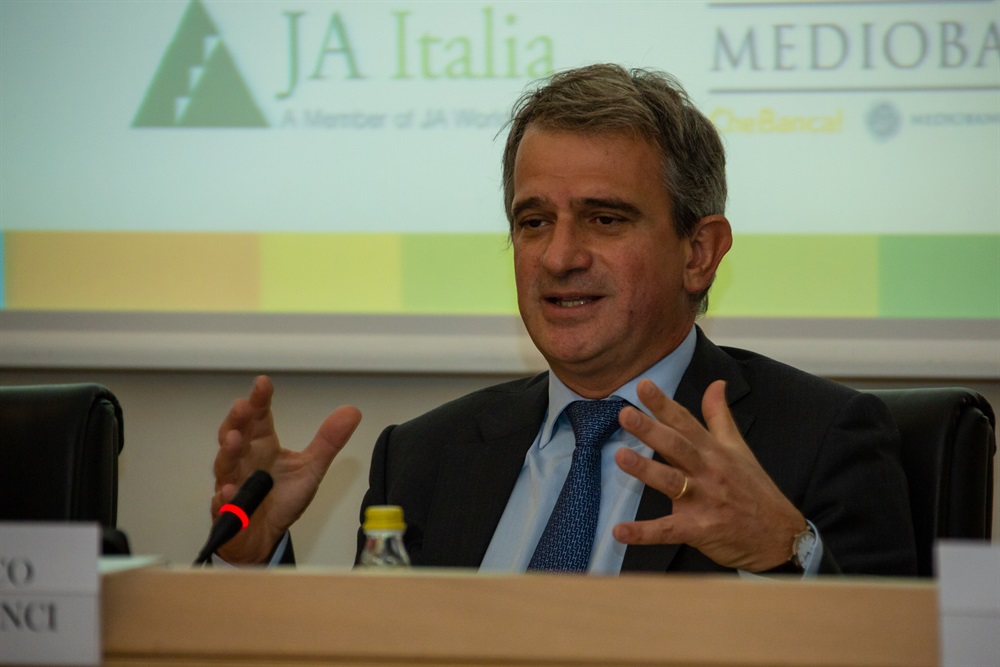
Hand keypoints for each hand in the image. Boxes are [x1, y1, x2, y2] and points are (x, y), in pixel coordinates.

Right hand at [212, 376, 361, 563]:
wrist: (266, 535)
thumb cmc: (283, 497)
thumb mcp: (311, 467)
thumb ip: (328, 441)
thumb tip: (352, 411)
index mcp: (263, 445)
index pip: (259, 417)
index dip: (260, 400)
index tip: (263, 383)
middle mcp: (244, 460)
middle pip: (235, 434)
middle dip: (237, 420)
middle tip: (242, 406)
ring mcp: (233, 483)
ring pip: (225, 464)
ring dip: (227, 452)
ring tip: (233, 440)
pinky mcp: (227, 511)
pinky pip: (222, 503)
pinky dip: (224, 497)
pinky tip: (228, 492)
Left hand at [612, 379, 804, 571]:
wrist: (780, 536)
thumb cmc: (754, 489)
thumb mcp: (739, 448)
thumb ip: (720, 416)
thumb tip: (716, 383)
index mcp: (714, 451)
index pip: (685, 422)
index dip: (663, 404)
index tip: (642, 385)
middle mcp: (707, 471)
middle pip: (676, 446)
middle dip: (651, 430)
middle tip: (625, 414)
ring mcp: (703, 500)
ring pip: (671, 482)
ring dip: (646, 470)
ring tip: (620, 456)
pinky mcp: (698, 529)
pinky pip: (667, 530)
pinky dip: (644, 533)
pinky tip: (620, 531)